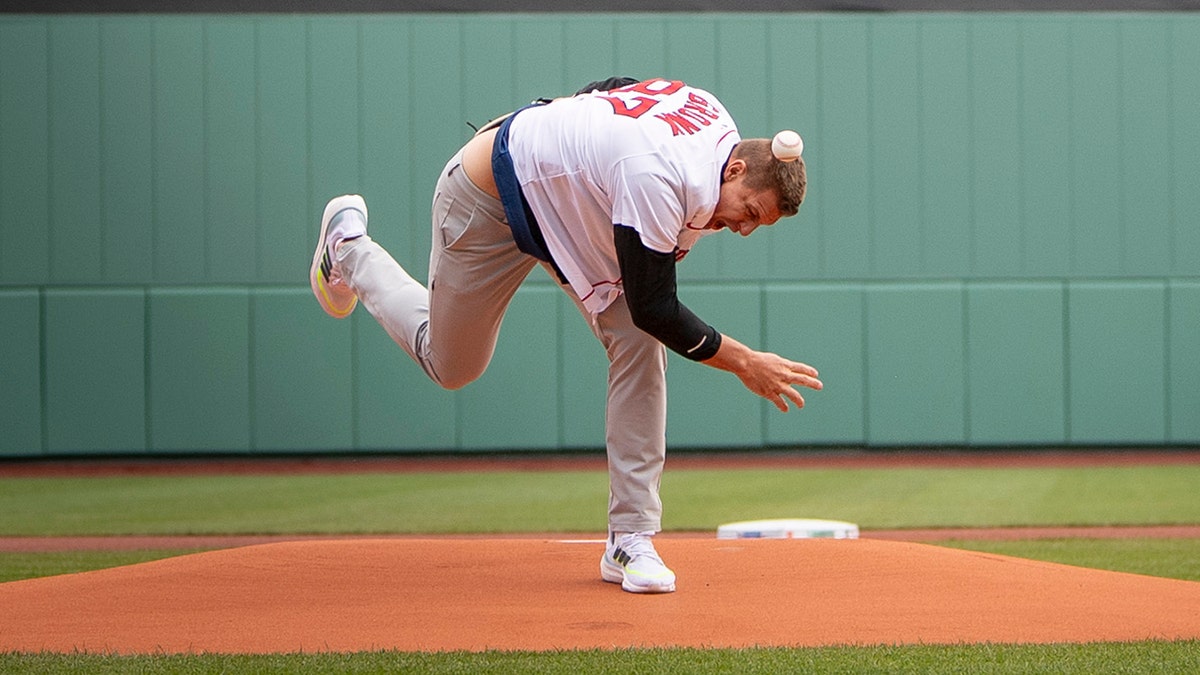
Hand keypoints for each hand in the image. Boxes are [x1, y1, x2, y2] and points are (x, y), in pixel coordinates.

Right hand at [703, 335, 822, 411]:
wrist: (746, 364)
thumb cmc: (757, 360)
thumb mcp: (773, 360)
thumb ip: (781, 367)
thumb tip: (787, 372)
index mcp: (784, 365)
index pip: (800, 368)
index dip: (809, 371)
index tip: (816, 374)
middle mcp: (783, 375)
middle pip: (802, 380)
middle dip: (812, 383)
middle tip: (820, 386)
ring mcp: (777, 384)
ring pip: (793, 394)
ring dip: (799, 400)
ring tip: (801, 405)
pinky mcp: (769, 392)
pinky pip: (779, 401)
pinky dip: (783, 406)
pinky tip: (786, 409)